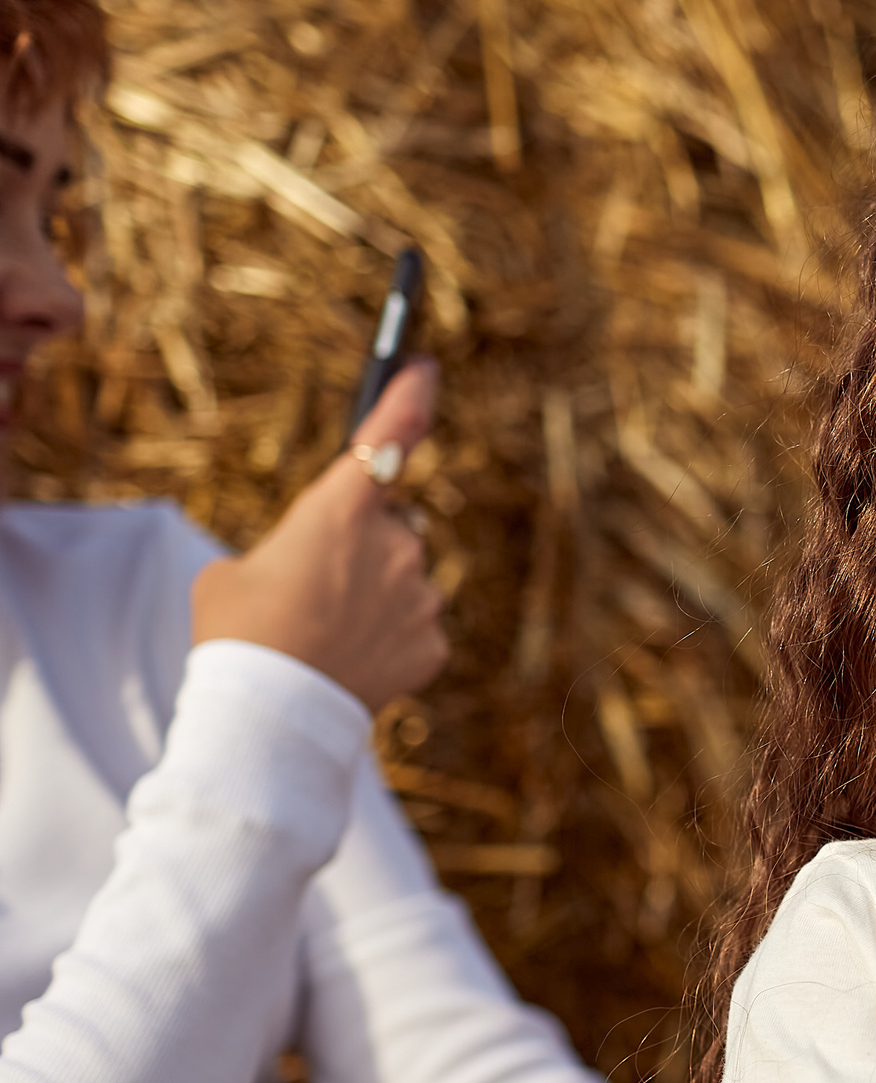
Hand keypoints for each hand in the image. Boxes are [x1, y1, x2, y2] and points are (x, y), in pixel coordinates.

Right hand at [191, 361, 447, 711]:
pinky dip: (390, 641)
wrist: (270, 713)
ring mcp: (422, 593)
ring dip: (378, 596)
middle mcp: (395, 542)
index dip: (408, 398)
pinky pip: (415, 628)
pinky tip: (352, 661)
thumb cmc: (239, 634)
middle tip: (315, 588)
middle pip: (391, 527)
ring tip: (326, 633)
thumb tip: (315, 567)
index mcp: (340, 510)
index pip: (387, 435)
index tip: (422, 369)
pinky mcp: (434, 641)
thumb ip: (288, 552)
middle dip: (363, 548)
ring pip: (406, 580)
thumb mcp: (235, 573)